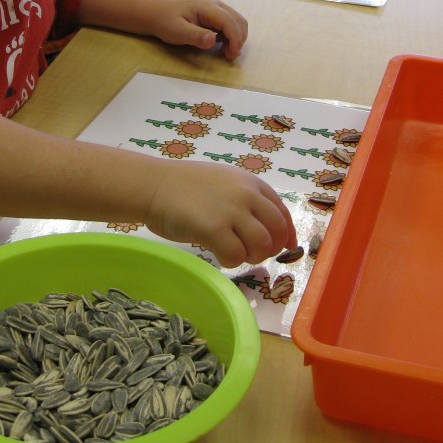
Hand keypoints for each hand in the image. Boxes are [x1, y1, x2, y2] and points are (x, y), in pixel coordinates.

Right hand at [145, 161, 297, 267]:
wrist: (154, 185)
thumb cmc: (185, 186)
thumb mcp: (224, 181)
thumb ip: (246, 198)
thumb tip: (268, 226)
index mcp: (251, 183)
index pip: (282, 212)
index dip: (288, 233)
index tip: (287, 247)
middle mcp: (246, 195)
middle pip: (277, 231)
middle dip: (271, 248)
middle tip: (254, 253)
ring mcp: (232, 211)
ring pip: (262, 246)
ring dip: (251, 256)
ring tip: (234, 252)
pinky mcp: (214, 229)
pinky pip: (236, 256)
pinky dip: (231, 261)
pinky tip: (219, 254)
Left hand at [151, 0, 247, 59]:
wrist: (157, 14)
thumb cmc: (166, 23)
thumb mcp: (178, 32)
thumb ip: (195, 36)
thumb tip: (213, 41)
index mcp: (207, 7)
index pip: (229, 22)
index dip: (235, 39)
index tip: (232, 55)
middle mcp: (216, 4)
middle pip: (238, 21)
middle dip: (238, 39)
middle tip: (228, 56)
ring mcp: (217, 7)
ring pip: (238, 22)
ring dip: (237, 38)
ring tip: (226, 52)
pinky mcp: (216, 13)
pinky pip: (231, 24)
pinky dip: (232, 36)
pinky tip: (221, 45)